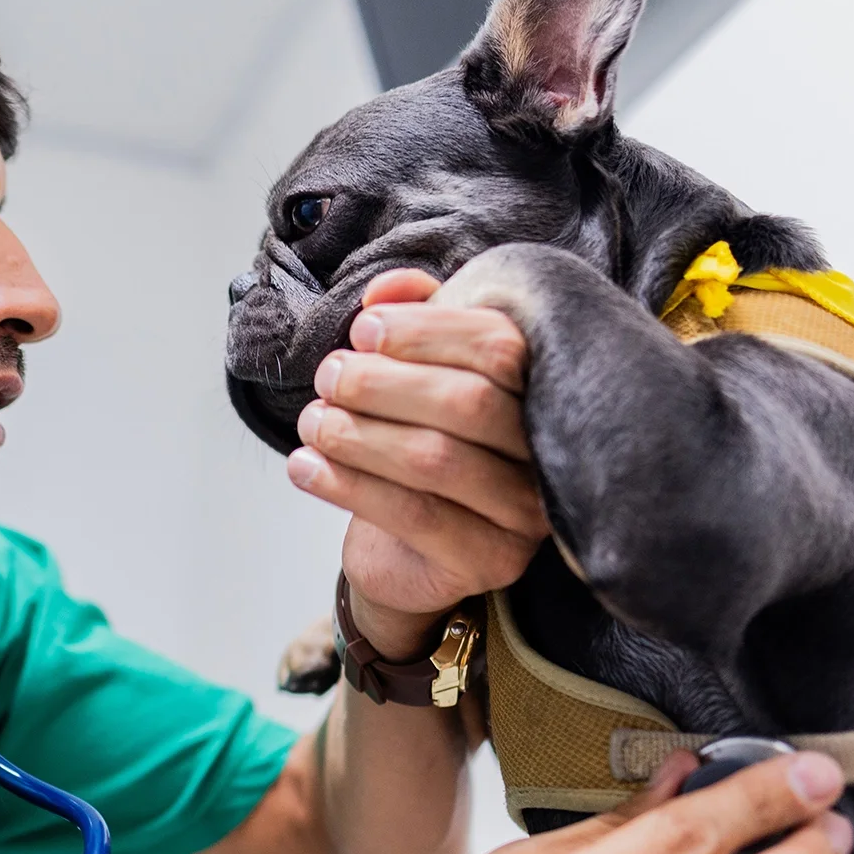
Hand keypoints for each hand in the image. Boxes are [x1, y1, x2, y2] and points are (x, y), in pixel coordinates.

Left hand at [285, 269, 548, 657]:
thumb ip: (411, 319)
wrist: (410, 552)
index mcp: (542, 391)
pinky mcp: (489, 563)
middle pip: (467, 403)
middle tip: (329, 376)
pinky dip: (346, 484)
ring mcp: (526, 515)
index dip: (425, 330)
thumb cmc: (417, 446)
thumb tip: (384, 290)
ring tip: (312, 422)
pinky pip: (412, 516)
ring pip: (434, 460)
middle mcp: (548, 453)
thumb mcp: (417, 373)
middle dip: (382, 383)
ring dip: (356, 433)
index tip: (363, 330)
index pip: (500, 346)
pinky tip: (305, 466)